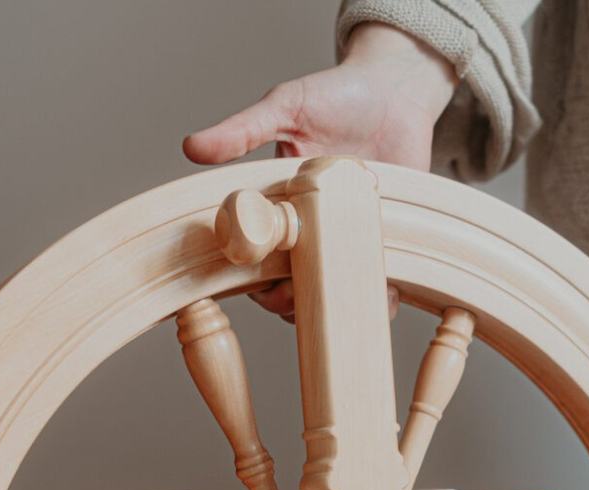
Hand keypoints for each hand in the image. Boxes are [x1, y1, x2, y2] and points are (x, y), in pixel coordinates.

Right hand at [184, 23, 457, 317]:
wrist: (397, 89)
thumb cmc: (338, 96)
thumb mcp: (285, 108)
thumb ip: (242, 132)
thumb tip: (191, 147)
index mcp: (281, 210)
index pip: (258, 259)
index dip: (254, 280)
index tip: (257, 281)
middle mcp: (313, 232)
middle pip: (294, 287)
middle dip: (291, 301)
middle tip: (296, 291)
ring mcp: (349, 240)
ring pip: (334, 292)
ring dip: (332, 301)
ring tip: (336, 294)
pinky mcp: (386, 242)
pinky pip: (382, 285)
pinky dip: (381, 298)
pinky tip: (380, 295)